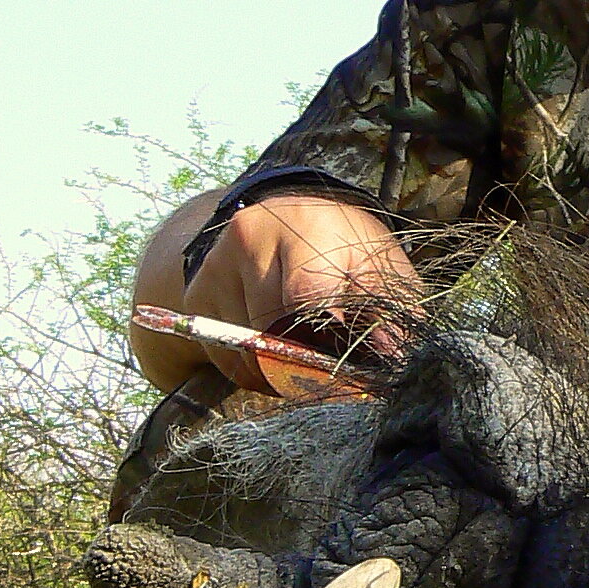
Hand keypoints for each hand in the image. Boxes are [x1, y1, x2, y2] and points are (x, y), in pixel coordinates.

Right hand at [132, 192, 422, 391]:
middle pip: (274, 329)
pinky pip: (224, 352)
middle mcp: (252, 237)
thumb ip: (389, 309)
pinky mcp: (198, 291)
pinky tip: (273, 350)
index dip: (325, 344)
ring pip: (247, 348)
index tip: (345, 367)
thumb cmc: (346, 249)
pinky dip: (251, 368)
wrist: (294, 218)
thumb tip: (391, 354)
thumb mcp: (379, 266)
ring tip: (302, 354)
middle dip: (303, 360)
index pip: (305, 301)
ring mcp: (217, 263)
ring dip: (275, 368)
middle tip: (327, 369)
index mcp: (306, 226)